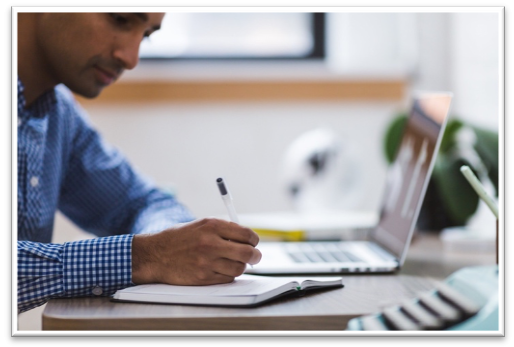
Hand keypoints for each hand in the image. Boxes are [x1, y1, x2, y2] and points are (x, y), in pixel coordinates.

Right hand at [131, 218, 261, 285]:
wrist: (155, 255)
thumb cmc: (179, 239)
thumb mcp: (200, 225)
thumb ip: (223, 229)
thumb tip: (247, 238)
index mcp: (212, 226)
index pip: (246, 234)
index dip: (254, 240)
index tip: (253, 243)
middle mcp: (211, 243)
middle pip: (247, 253)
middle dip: (255, 256)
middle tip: (255, 257)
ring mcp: (207, 262)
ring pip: (239, 268)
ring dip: (240, 266)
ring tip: (233, 262)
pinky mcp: (203, 278)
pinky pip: (227, 279)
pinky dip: (228, 275)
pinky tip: (220, 269)